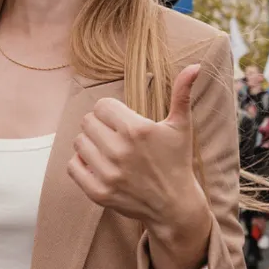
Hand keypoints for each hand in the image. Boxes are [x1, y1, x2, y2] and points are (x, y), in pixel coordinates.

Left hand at [69, 64, 210, 268]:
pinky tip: (99, 164)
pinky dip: (82, 164)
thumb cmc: (177, 160)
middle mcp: (120, 150)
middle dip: (100, 126)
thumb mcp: (181, 126)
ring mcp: (107, 172)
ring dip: (91, 144)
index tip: (124, 121)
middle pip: (87, 122)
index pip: (102, 106)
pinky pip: (73, 166)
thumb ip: (182, 94)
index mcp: (137, 130)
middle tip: (116, 136)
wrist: (174, 203)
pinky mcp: (98, 191)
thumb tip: (195, 65)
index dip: (112, 111)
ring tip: (109, 150)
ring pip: (78, 143)